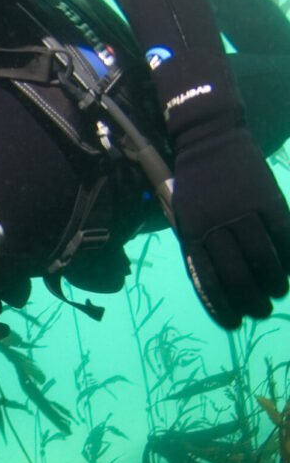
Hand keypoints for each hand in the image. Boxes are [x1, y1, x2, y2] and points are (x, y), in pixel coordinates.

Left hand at [172, 127, 289, 327]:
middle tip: (260, 311)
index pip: (208, 279)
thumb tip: (215, 286)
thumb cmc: (195, 184)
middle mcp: (215, 226)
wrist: (208, 139)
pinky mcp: (268, 201)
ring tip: (276, 293)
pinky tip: (288, 270)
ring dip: (273, 285)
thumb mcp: (184, 216)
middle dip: (250, 302)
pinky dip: (288, 260)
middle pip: (237, 276)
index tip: (233, 324)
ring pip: (264, 262)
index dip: (222, 307)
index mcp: (191, 232)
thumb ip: (198, 247)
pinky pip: (284, 239)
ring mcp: (243, 213)